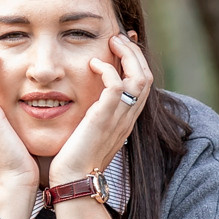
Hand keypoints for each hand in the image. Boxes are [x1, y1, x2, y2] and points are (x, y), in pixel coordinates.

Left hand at [45, 33, 152, 186]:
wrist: (73, 181)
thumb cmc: (75, 159)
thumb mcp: (90, 132)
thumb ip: (95, 114)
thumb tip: (88, 101)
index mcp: (126, 119)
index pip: (142, 84)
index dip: (136, 61)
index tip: (124, 43)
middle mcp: (127, 117)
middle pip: (146, 76)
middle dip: (134, 52)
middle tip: (117, 37)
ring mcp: (118, 118)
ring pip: (139, 78)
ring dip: (126, 55)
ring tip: (111, 42)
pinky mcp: (104, 119)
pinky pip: (117, 87)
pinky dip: (108, 70)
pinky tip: (93, 64)